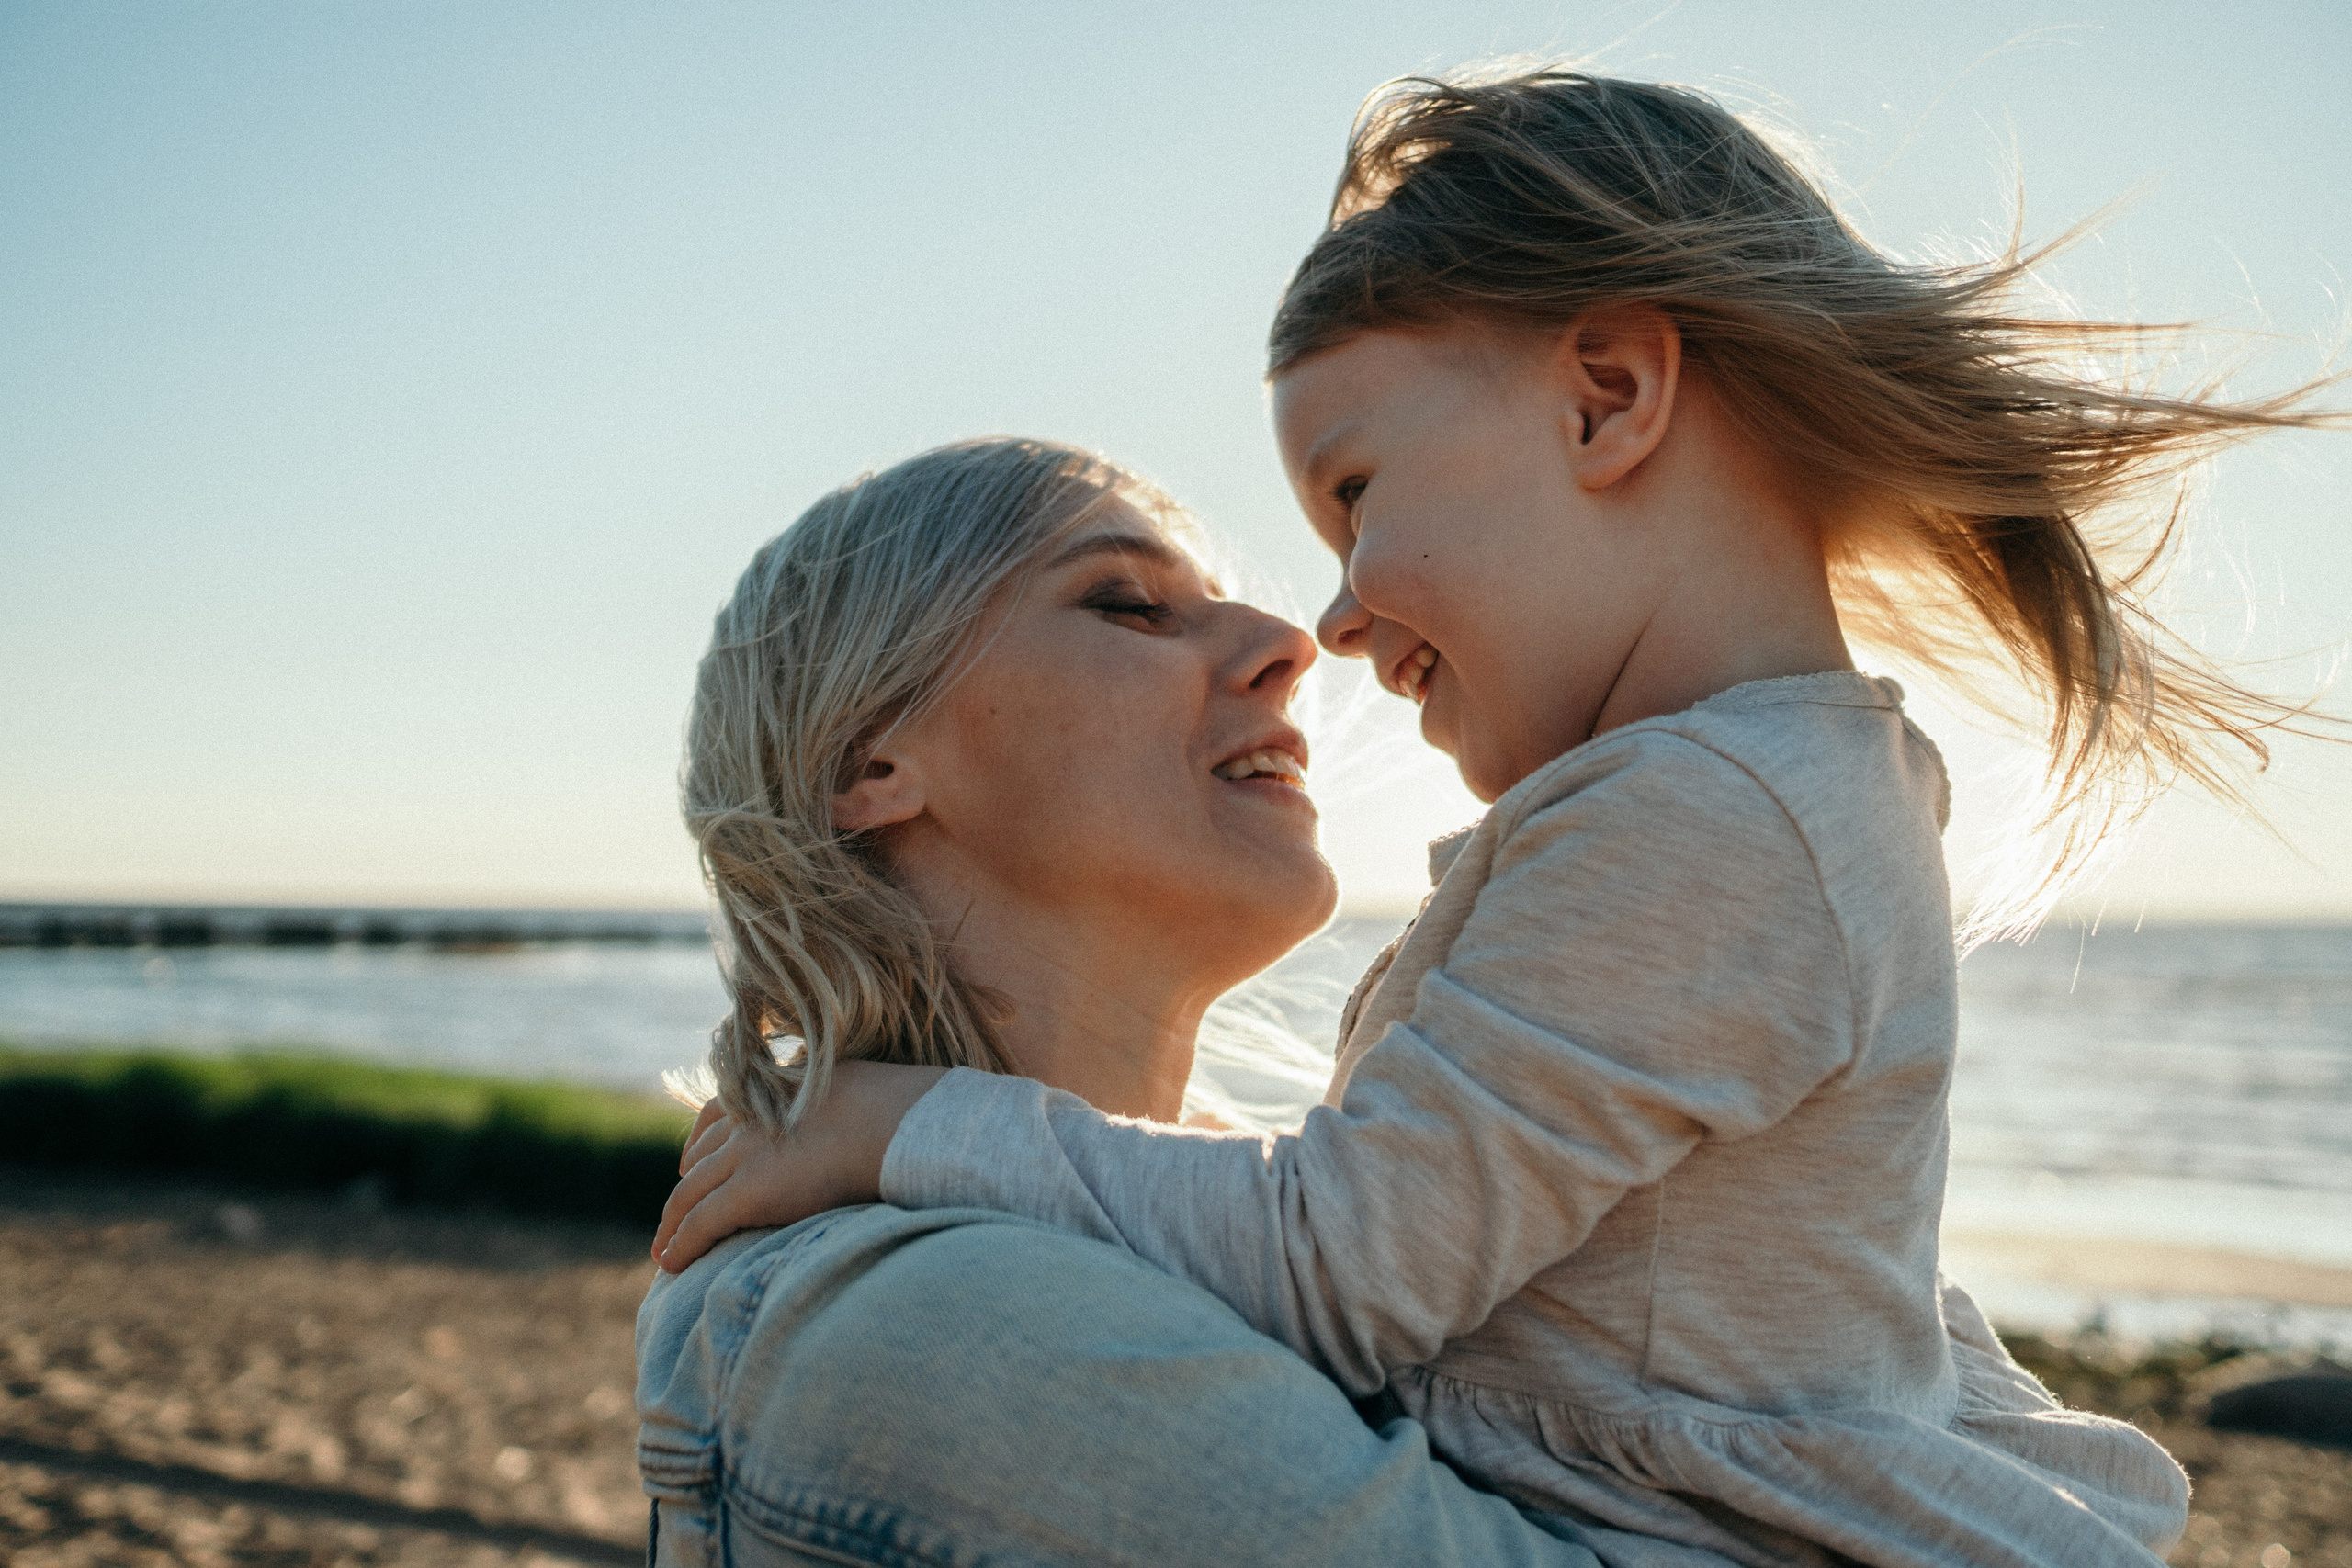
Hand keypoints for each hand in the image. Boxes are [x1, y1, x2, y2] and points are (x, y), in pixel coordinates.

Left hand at [651, 1061, 946, 1273]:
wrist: (896, 1122)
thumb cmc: (893, 1107)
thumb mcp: (851, 1083)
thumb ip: (832, 1093)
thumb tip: (852, 1100)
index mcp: (771, 1094)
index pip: (716, 1116)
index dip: (699, 1145)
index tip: (689, 1164)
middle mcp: (749, 1122)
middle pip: (699, 1159)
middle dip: (683, 1189)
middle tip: (673, 1217)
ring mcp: (745, 1156)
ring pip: (689, 1194)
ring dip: (673, 1223)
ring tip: (666, 1247)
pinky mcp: (749, 1191)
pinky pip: (701, 1224)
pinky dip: (681, 1244)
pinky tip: (672, 1263)